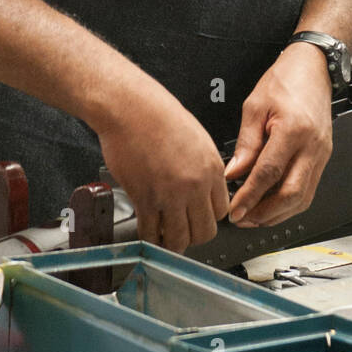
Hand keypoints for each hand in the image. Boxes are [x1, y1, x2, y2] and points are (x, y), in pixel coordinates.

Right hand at [98, 90, 229, 253]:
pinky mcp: (144, 199)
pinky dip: (150, 239)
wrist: (130, 107)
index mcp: (212, 168)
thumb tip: (204, 188)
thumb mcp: (197, 138)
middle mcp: (195, 184)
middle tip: (182, 232)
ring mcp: (170, 194)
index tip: (198, 218)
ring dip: (173, 243)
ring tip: (165, 238)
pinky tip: (148, 234)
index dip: (208, 217)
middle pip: (205, 231)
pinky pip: (151, 232)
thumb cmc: (158, 114)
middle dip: (194, 235)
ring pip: (180, 239)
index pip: (222, 211)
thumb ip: (204, 167)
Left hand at [224, 42, 332, 227]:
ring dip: (278, 214)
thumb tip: (234, 173)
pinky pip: (309, 189)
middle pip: (292, 194)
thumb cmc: (285, 80)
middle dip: (265, 213)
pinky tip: (272, 205)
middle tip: (243, 219)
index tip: (234, 210)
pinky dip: (290, 204)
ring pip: (304, 198)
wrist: (313, 68)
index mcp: (293, 130)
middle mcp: (312, 146)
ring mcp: (322, 154)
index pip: (269, 173)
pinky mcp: (323, 157)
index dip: (250, 196)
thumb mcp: (254, 106)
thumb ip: (246, 143)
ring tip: (254, 217)